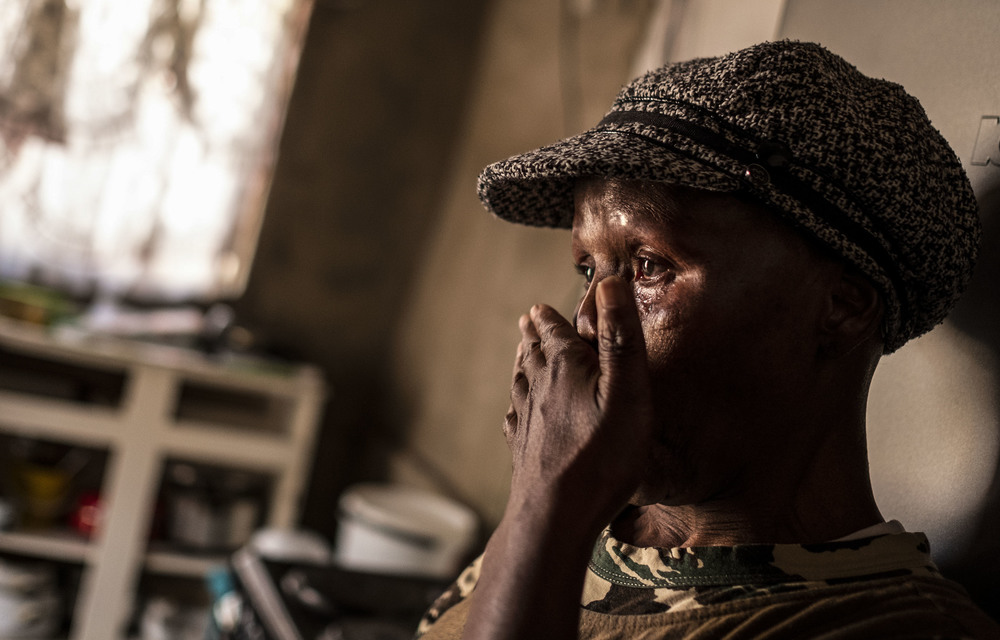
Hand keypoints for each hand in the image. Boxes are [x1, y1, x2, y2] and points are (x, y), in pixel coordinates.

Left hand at [503, 276, 653, 529]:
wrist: (555, 514)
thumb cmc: (601, 455)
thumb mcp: (626, 390)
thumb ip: (619, 337)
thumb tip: (611, 283)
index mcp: (563, 368)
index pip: (554, 332)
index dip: (550, 317)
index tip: (540, 306)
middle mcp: (538, 388)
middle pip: (533, 353)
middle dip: (533, 335)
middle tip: (527, 320)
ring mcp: (528, 420)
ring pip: (521, 382)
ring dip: (522, 362)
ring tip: (522, 353)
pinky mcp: (524, 450)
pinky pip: (516, 417)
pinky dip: (517, 403)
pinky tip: (517, 410)